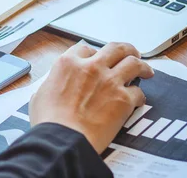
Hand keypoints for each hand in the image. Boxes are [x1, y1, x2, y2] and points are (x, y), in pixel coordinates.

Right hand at [29, 42, 153, 153]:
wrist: (63, 139)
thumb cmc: (48, 121)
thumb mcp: (40, 94)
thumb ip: (52, 83)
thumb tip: (53, 86)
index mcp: (68, 63)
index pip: (86, 47)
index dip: (93, 52)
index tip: (97, 58)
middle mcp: (91, 66)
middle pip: (115, 48)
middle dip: (126, 50)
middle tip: (131, 54)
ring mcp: (109, 81)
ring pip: (134, 63)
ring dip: (142, 66)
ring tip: (146, 71)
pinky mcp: (123, 99)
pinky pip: (139, 92)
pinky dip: (139, 96)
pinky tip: (138, 100)